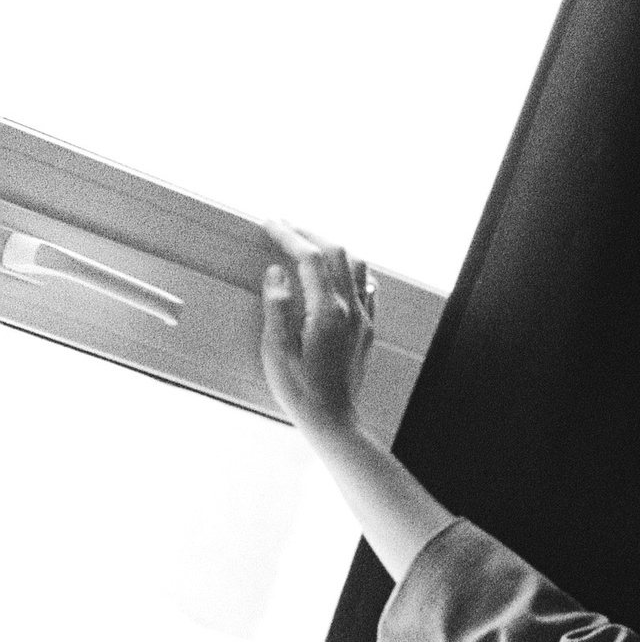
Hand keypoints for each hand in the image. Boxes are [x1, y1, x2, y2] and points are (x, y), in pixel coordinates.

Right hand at [258, 219, 376, 440]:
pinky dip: (352, 270)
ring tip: (308, 244)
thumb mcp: (276, 350)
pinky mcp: (367, 329)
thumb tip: (277, 271)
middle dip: (310, 234)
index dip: (289, 234)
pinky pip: (367, 287)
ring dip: (333, 249)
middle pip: (337, 253)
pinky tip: (339, 273)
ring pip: (357, 266)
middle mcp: (351, 309)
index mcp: (326, 311)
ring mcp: (363, 318)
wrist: (332, 419)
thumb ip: (277, 306)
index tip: (270, 222)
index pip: (310, 257)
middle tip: (285, 227)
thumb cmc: (299, 389)